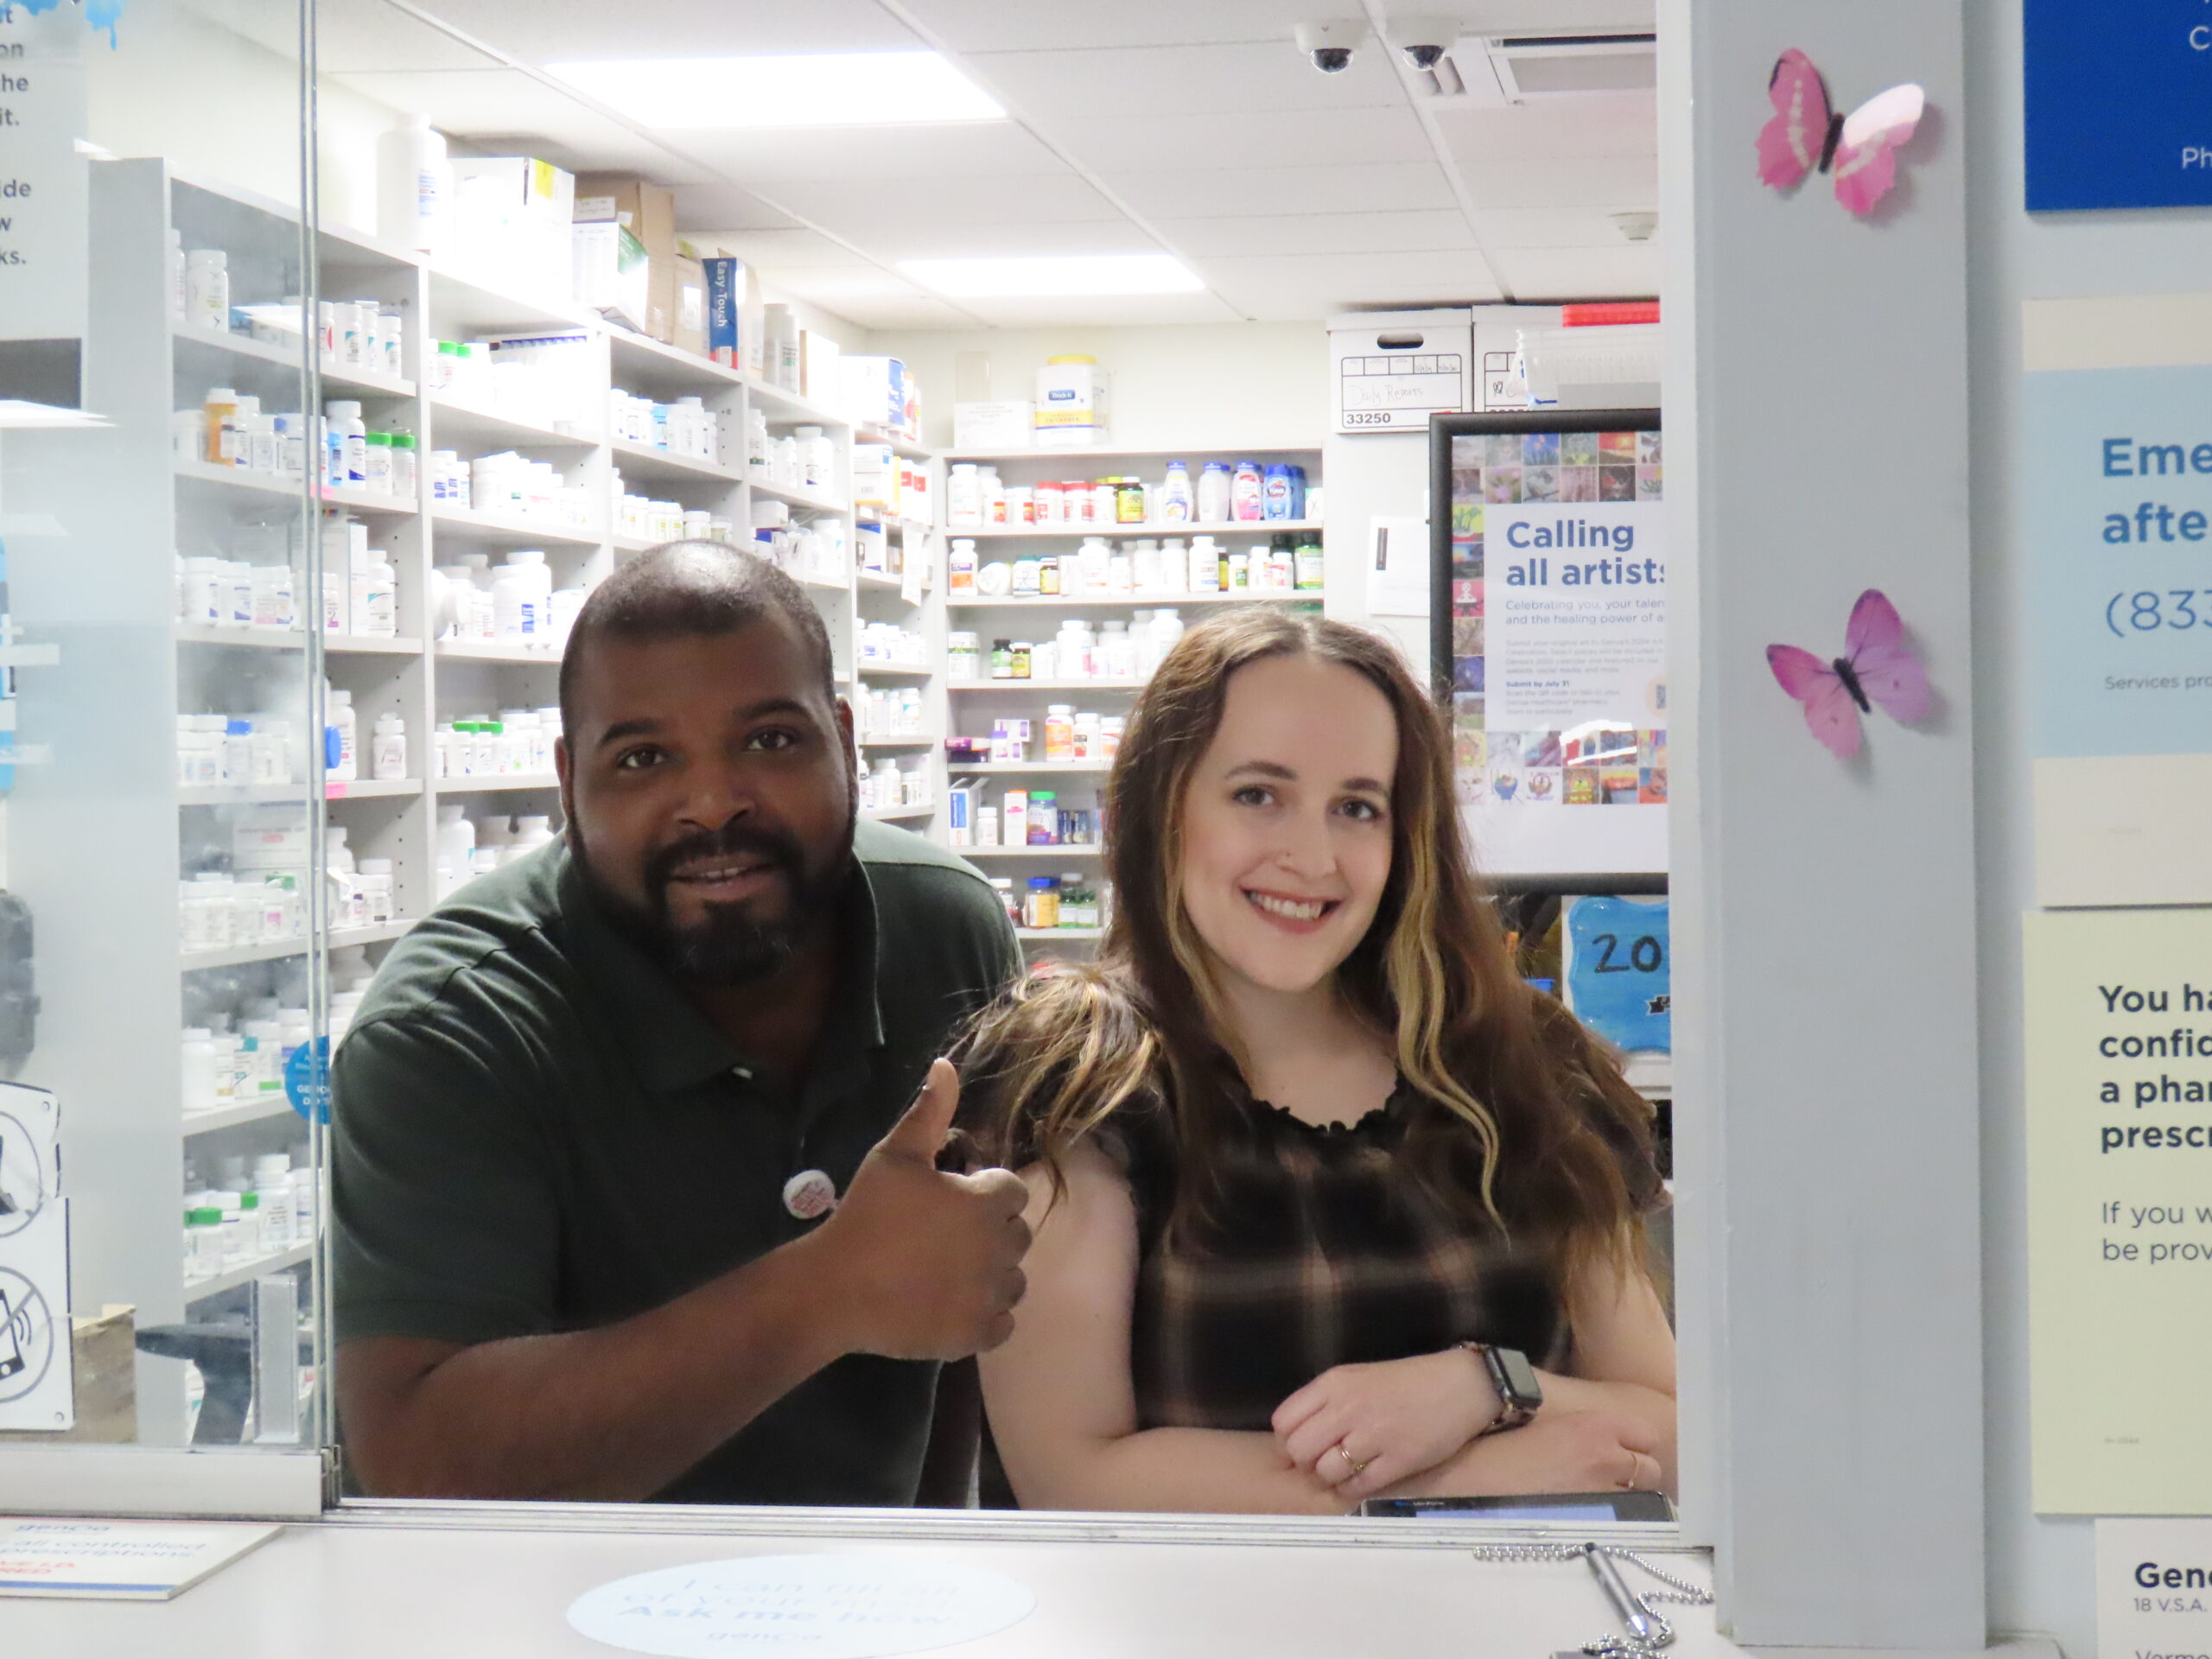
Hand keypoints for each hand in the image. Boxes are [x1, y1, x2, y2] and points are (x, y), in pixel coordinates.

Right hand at [815, 1059, 1032, 1360]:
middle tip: (944, 1237)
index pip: (1012, 1191)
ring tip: (948, 1272)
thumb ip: (929, 1112)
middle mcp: (1001, 1250)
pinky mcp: (977, 1335)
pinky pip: (1003, 1324)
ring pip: (1013, 1281)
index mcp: (988, 1203)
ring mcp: (991, 1296)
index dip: (985, 1193)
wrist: (836, 1288)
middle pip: (1017, 1235)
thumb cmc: (866, 1216)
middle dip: (990, 1232)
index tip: (949, 1202)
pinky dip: (986, 1316)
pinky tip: (953, 1304)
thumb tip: (946, 1065)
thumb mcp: (895, 1156)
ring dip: (992, 1275)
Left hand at [1273, 1349, 1499, 1501]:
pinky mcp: (1397, 1461)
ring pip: (1325, 1472)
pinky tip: (1360, 1481)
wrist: (1459, 1386)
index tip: (1304, 1443)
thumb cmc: (1406, 1381)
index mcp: (1335, 1383)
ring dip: (1330, 1477)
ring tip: (1344, 1471)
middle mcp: (1348, 1408)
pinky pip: (1356, 1487)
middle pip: (1299, 1450)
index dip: (1289, 1438)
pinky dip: (1351, 1490)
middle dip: (1306, 1461)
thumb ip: (1325, 1402)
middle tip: (1321, 1461)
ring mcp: (1373, 1436)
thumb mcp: (1357, 1377)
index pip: (1284, 1421)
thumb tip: (1295, 1436)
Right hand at [1388, 1408, 1663, 1499]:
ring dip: (1622, 1496)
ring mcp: (1598, 1492)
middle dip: (1637, 1474)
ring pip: (1636, 1499)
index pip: (1648, 1435)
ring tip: (1596, 1495)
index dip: (1637, 1444)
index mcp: (1599, 1424)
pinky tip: (1582, 1512)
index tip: (1626, 1449)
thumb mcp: (1551, 1413)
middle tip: (1614, 1476)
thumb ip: (1583, 1421)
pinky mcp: (1584, 1519)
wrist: (1471, 1465)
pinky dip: (1605, 1516)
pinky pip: (1613, 1520)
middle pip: (1650, 1471)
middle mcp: (1607, 1457)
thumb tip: (1595, 1425)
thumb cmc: (1501, 1431)